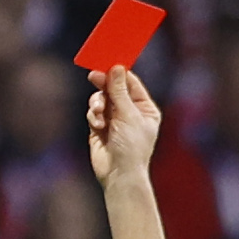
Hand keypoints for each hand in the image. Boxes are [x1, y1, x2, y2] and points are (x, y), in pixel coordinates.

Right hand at [84, 65, 161, 187]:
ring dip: (98, 103)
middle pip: (114, 88)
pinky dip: (94, 116)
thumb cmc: (132, 147)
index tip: (107, 62)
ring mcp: (114, 120)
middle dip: (104, 85)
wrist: (119, 175)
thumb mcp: (128, 114)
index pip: (131, 83)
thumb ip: (119, 90)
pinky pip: (93, 113)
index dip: (119, 72)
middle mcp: (130, 112)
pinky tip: (98, 125)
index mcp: (144, 108)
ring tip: (98, 114)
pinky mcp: (100, 128)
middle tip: (94, 76)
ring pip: (101, 99)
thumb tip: (115, 68)